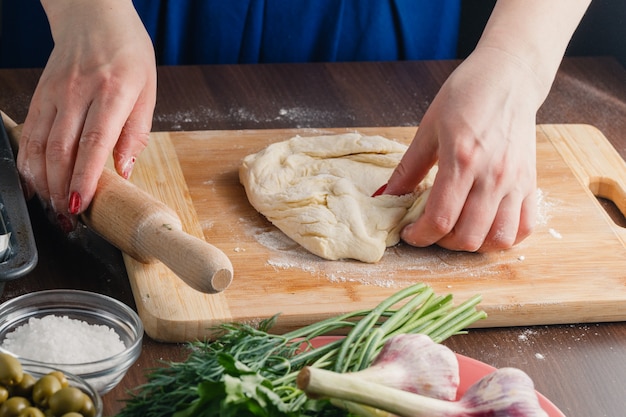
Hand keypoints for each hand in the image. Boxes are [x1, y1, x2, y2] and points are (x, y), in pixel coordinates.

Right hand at [17, 0, 155, 230]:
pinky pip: (30, 133)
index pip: (94, 143)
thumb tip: (124, 170)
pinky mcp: (40, 94)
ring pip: (40, 144)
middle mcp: (78, 93)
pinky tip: (34, 182)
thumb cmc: (128, 52)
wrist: (93, 14)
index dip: (84, 178)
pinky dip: (29, 161)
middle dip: (60, 189)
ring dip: (43, 181)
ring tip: (51, 208)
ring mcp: (54, 93)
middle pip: (61, 149)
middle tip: (66, 218)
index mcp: (112, 92)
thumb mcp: (148, 89)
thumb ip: (136, 132)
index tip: (81, 204)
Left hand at [384, 48, 539, 251]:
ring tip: (457, 230)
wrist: (509, 77)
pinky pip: (525, 227)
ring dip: (474, 244)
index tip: (408, 232)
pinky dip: (504, 237)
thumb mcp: (428, 128)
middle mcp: (493, 175)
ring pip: (499, 239)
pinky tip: (485, 226)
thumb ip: (408, 168)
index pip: (441, 219)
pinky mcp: (531, 182)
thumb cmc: (466, 95)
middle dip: (442, 242)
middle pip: (469, 237)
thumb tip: (386, 196)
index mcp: (462, 160)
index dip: (420, 235)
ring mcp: (516, 181)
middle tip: (430, 229)